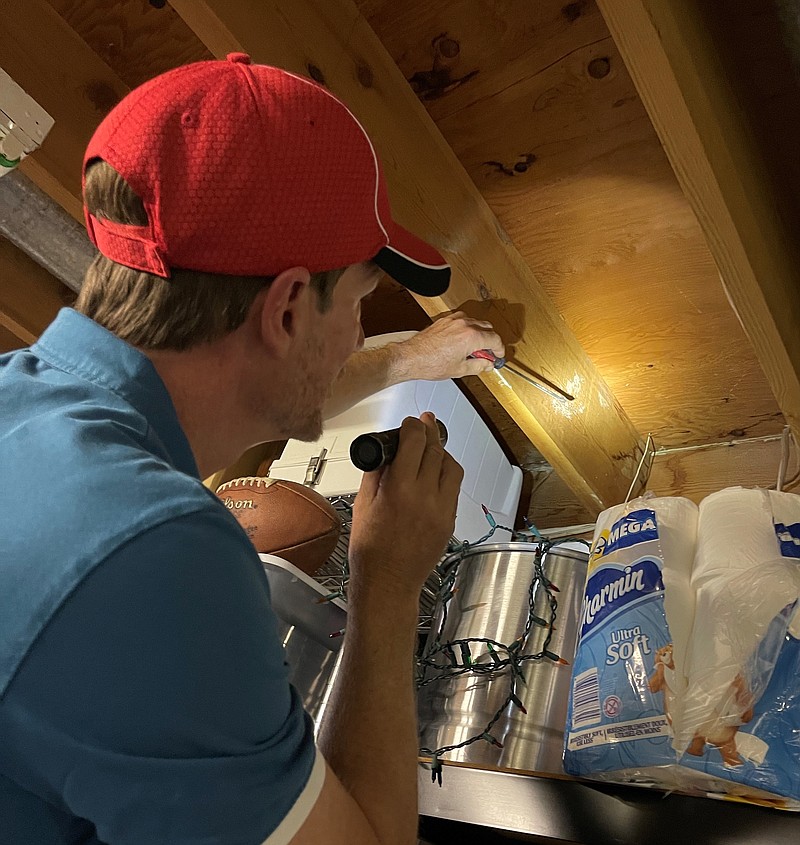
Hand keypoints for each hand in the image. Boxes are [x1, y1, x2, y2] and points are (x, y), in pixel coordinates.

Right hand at [347, 413, 463, 600]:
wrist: (387, 583)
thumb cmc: (370, 550)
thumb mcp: (362, 505)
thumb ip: (376, 474)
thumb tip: (386, 453)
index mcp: (399, 489)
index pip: (414, 442)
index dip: (413, 426)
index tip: (410, 422)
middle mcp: (425, 497)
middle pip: (435, 450)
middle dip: (430, 433)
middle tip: (425, 423)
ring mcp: (441, 510)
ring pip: (452, 467)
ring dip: (442, 453)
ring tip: (432, 447)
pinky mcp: (449, 521)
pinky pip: (453, 489)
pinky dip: (446, 475)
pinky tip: (436, 473)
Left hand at [390, 312, 504, 380]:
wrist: (412, 357)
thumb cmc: (431, 363)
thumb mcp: (460, 370)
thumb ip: (479, 366)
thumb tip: (488, 364)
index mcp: (471, 337)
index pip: (495, 339)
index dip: (499, 349)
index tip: (498, 356)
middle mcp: (464, 325)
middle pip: (488, 328)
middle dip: (491, 341)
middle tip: (486, 354)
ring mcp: (454, 320)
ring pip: (476, 322)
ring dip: (480, 333)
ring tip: (473, 348)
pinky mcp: (445, 319)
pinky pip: (463, 319)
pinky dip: (468, 328)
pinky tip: (462, 339)